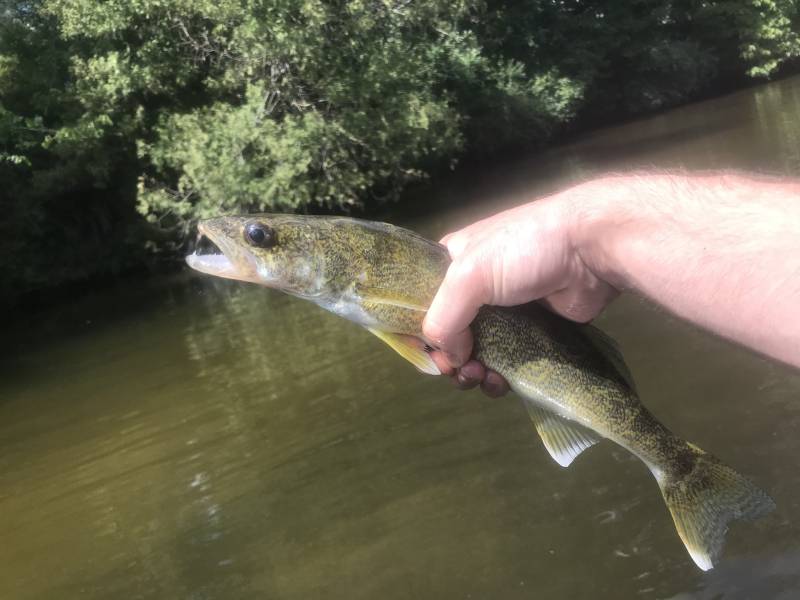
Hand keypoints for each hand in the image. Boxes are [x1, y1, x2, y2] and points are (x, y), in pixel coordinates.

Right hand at [423, 187, 618, 395]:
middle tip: (461, 372)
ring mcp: (505, 310)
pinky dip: (501, 376)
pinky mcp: (533, 330)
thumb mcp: (468, 275)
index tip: (428, 356)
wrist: (591, 249)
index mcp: (452, 262)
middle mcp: (475, 286)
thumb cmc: (525, 249)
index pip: (421, 303)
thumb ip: (444, 318)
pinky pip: (509, 360)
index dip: (419, 332)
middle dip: (450, 359)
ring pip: (478, 352)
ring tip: (484, 379)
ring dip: (474, 372)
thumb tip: (450, 357)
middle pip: (449, 334)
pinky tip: (503, 382)